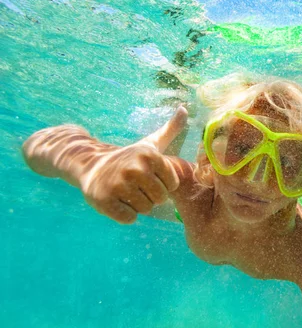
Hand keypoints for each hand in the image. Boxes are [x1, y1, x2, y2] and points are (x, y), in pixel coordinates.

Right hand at [80, 106, 187, 223]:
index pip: (171, 185)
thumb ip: (171, 129)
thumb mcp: (150, 142)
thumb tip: (185, 108)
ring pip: (145, 209)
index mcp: (149, 156)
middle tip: (136, 186)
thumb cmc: (128, 157)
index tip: (149, 176)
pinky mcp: (104, 201)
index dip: (162, 184)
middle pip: (159, 199)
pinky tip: (117, 201)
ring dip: (137, 205)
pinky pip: (129, 218)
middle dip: (150, 196)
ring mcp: (118, 185)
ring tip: (126, 191)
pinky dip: (125, 214)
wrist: (89, 164)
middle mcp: (134, 169)